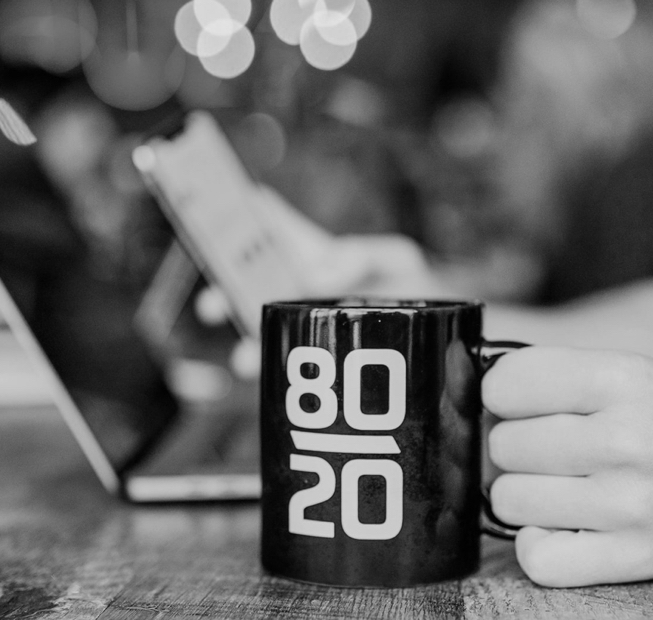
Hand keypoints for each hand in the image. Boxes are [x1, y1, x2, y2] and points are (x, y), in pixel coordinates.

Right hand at [197, 186, 449, 376]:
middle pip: (255, 287)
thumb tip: (318, 272)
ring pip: (265, 330)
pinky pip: (285, 361)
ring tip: (242, 357)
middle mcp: (305, 289)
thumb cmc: (420, 287)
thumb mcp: (397, 258)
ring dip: (247, 341)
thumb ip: (361, 256)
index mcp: (320, 257)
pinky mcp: (320, 357)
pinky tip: (260, 374)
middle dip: (226, 293)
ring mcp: (310, 324)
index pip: (277, 232)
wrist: (442, 334)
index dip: (246, 221)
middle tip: (210, 306)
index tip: (216, 212)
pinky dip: (269, 368)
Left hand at [483, 347, 652, 586]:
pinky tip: (565, 525)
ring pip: (510, 500)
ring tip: (564, 485)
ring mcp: (631, 504)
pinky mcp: (635, 558)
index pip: (507, 384)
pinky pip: (537, 559)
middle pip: (504, 445)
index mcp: (626, 379)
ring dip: (527, 493)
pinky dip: (539, 543)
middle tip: (556, 448)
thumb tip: (482, 396)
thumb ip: (562, 376)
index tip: (525, 403)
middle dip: (519, 444)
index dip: (506, 394)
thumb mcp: (639, 368)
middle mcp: (627, 439)